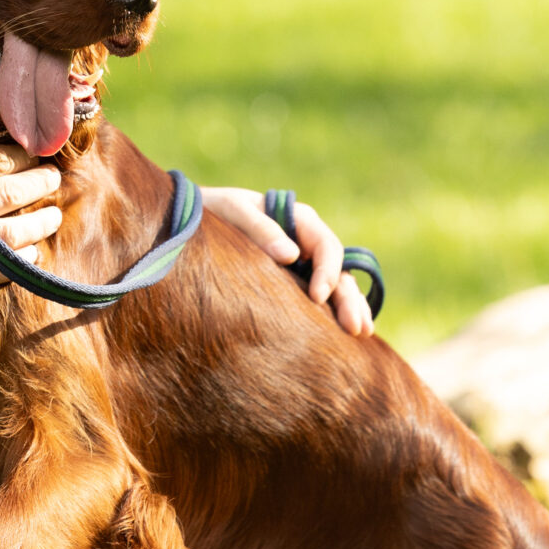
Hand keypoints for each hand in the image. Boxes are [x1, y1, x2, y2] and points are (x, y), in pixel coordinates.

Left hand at [201, 187, 374, 337]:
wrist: (186, 224)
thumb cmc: (210, 213)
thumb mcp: (232, 210)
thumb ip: (259, 228)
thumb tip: (290, 255)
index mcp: (299, 220)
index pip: (325, 247)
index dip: (327, 271)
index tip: (317, 296)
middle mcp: (306, 244)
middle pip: (338, 271)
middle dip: (349, 298)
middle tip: (356, 328)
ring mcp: (301, 267)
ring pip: (335, 288)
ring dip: (350, 308)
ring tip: (362, 333)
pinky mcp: (289, 287)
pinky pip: (318, 301)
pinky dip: (332, 316)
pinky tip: (344, 337)